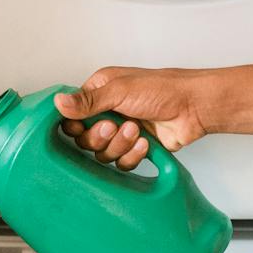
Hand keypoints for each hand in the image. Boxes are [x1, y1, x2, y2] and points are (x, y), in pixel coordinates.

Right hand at [53, 67, 216, 171]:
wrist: (194, 108)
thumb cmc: (162, 90)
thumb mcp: (120, 90)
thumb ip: (87, 101)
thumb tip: (57, 102)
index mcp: (100, 92)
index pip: (72, 115)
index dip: (74, 125)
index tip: (79, 127)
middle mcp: (108, 112)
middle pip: (84, 139)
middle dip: (99, 136)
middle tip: (114, 126)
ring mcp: (122, 132)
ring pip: (103, 153)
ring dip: (119, 145)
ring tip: (136, 131)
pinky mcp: (136, 148)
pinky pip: (122, 163)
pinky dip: (133, 155)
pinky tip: (146, 143)